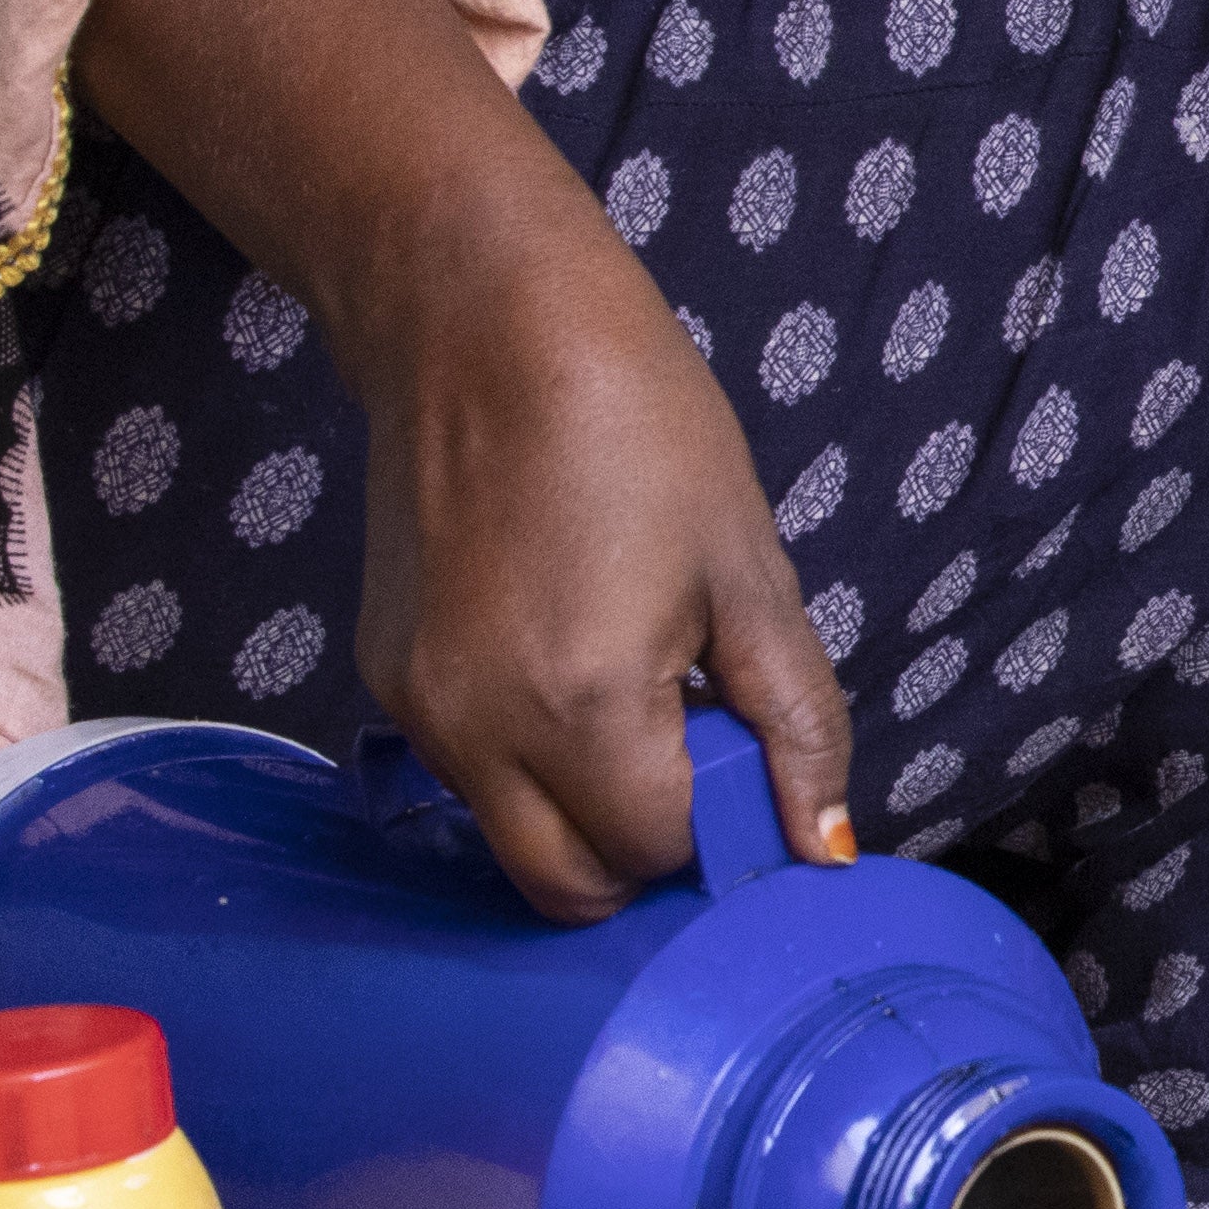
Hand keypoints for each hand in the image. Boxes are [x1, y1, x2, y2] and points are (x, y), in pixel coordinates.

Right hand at [346, 199, 854, 922]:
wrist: (480, 320)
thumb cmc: (639, 421)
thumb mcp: (749, 571)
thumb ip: (794, 723)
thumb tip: (821, 848)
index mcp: (580, 705)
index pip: (661, 853)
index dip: (722, 824)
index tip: (744, 753)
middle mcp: (478, 731)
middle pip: (568, 888)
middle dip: (645, 855)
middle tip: (696, 755)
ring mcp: (419, 709)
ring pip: (512, 840)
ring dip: (585, 813)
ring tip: (636, 692)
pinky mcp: (387, 678)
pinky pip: (470, 776)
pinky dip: (531, 764)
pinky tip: (569, 661)